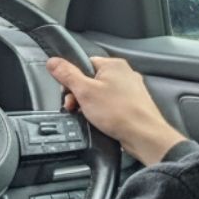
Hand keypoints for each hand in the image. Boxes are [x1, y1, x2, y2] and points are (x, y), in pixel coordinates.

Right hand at [46, 55, 183, 165]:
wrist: (145, 136)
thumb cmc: (120, 112)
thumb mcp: (84, 91)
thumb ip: (66, 74)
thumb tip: (53, 62)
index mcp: (113, 65)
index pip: (83, 64)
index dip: (72, 79)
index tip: (68, 93)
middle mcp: (124, 74)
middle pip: (90, 80)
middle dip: (79, 95)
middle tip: (75, 107)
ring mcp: (130, 90)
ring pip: (100, 94)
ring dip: (89, 105)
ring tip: (89, 116)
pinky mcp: (133, 105)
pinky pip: (110, 105)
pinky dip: (103, 112)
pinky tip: (101, 122)